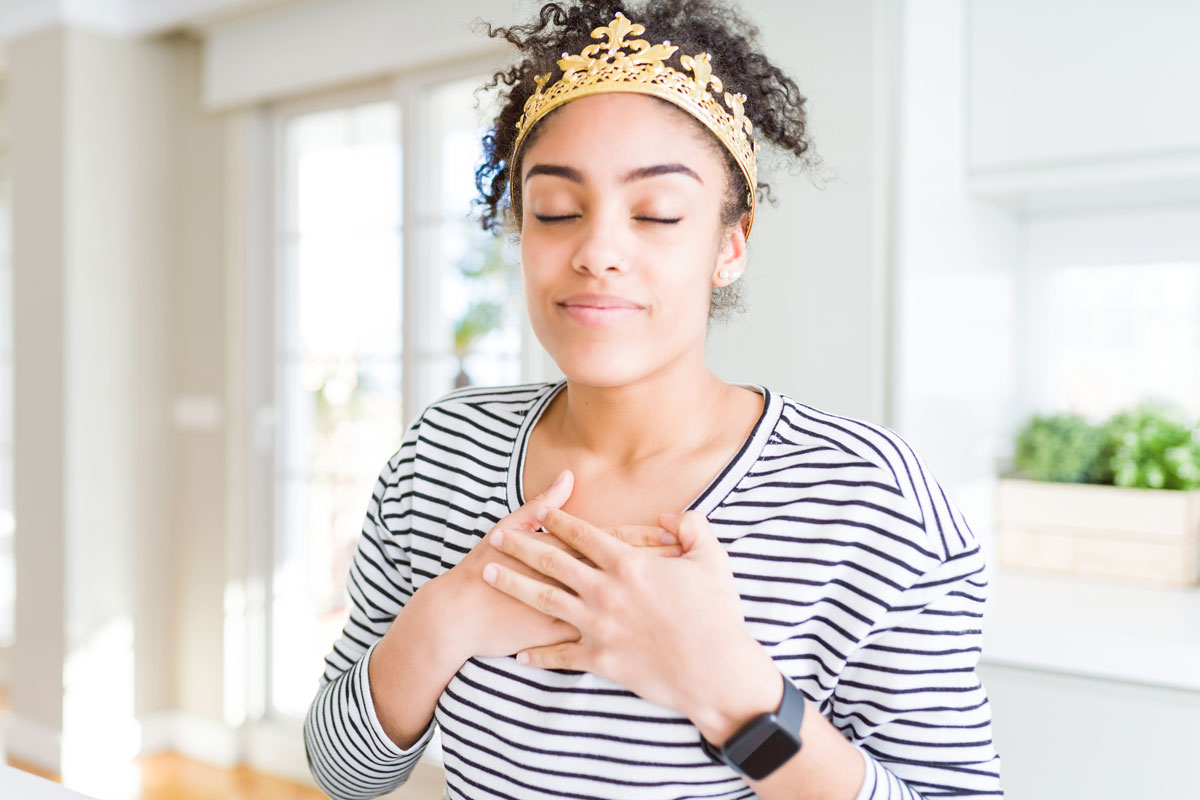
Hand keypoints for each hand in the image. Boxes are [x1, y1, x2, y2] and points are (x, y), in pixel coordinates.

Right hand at [424, 470, 681, 664]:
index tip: (675, 536)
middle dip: (665, 571)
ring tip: (687, 602)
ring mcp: (575, 617)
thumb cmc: (484, 569)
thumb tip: (568, 479)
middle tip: (697, 565)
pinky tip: (655, 639)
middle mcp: (577, 586)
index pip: (617, 542)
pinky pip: (608, 643)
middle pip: (630, 576)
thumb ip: (540, 505)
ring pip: (627, 611)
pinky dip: (632, 639)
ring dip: (657, 605)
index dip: (648, 538)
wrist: (458, 617)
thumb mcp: (507, 528)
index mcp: (568, 554)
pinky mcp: (567, 645)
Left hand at [481, 508, 780, 737]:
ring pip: (544, 600)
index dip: (560, 520)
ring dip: (514, 585)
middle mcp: (605, 591)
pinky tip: (519, 651)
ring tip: (489, 573)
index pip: (584, 535)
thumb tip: (669, 517)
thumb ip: (691, 527)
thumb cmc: (718, 615)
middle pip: (551, 562)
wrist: (716, 672)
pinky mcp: (600, 659)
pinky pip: (560, 655)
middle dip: (520, 545)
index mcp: (629, 564)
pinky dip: (538, 654)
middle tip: (497, 536)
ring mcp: (598, 626)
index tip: (541, 512)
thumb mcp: (712, 560)